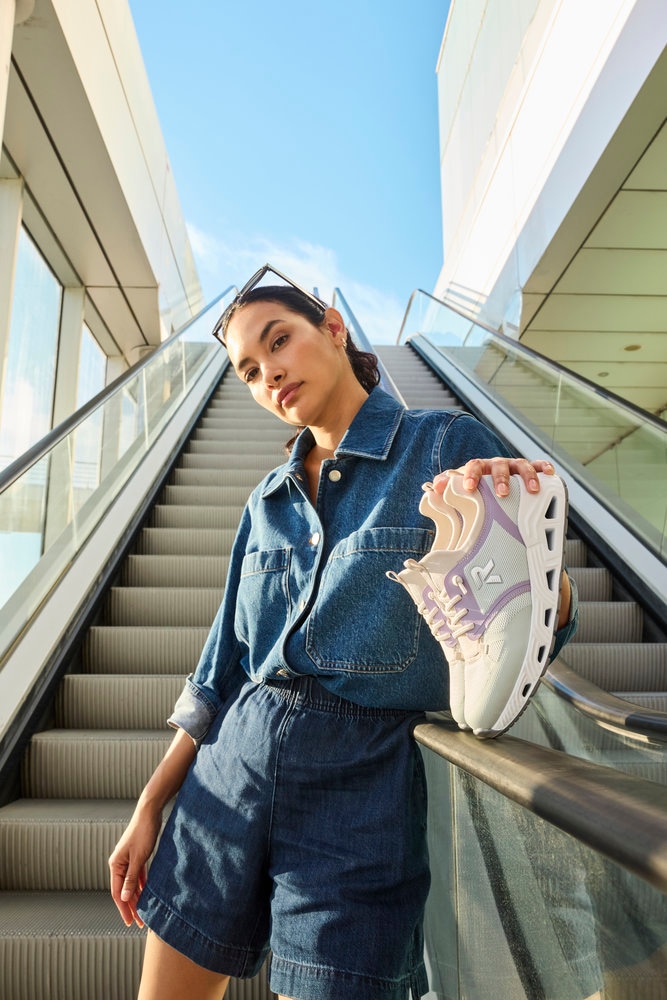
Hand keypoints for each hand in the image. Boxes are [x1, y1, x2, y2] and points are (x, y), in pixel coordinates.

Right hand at [109, 803, 161, 927]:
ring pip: (131, 883)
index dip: (124, 909)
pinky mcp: (137, 855)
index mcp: (115, 865)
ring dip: (137, 897)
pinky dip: (141, 885)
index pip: (118, 893)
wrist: (149, 811)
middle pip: (124, 890)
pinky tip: (146, 894)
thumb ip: (131, 878)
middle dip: (131, 906)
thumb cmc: (143, 832)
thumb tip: (125, 898)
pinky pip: (138, 875)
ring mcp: (128, 860)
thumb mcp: (139, 857)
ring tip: (143, 912)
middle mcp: (119, 863)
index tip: (129, 922)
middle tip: (139, 923)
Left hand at [433, 457, 555, 497]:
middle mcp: (496, 465)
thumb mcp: (460, 486)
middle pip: (498, 467)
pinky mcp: (529, 470)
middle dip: (501, 479)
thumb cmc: (476, 486)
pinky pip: (538, 465)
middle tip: (502, 493)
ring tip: (531, 490)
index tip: (468, 488)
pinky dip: (544, 467)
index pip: (473, 467)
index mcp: (479, 468)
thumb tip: (432, 491)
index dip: (471, 476)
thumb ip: (446, 486)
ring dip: (526, 477)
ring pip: (521, 466)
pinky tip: (550, 472)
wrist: (491, 480)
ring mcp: (513, 467)